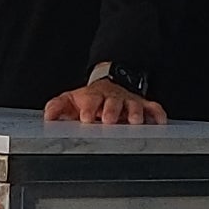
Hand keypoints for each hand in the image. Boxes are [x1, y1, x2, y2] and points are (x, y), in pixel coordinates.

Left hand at [44, 77, 170, 126]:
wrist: (108, 85)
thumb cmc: (88, 100)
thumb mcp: (70, 100)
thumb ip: (57, 107)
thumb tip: (48, 116)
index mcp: (94, 97)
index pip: (91, 101)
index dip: (89, 109)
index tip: (87, 118)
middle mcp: (112, 98)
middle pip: (113, 102)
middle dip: (112, 111)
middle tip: (109, 120)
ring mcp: (129, 101)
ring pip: (134, 105)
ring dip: (135, 113)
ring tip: (135, 122)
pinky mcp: (143, 105)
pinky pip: (154, 108)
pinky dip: (158, 114)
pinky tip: (159, 123)